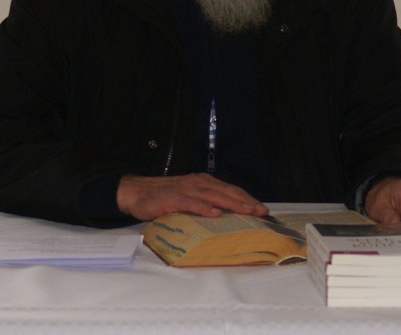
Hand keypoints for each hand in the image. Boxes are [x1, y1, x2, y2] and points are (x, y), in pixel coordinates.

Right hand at [116, 173, 269, 220]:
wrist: (138, 192)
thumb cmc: (165, 198)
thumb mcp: (189, 198)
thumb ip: (206, 203)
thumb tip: (226, 217)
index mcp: (204, 183)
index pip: (231, 190)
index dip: (247, 199)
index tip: (262, 209)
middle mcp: (199, 183)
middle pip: (228, 191)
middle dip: (246, 201)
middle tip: (261, 211)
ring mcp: (187, 189)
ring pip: (215, 195)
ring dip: (233, 203)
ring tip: (247, 211)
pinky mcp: (174, 198)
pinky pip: (192, 202)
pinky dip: (205, 207)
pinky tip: (215, 213)